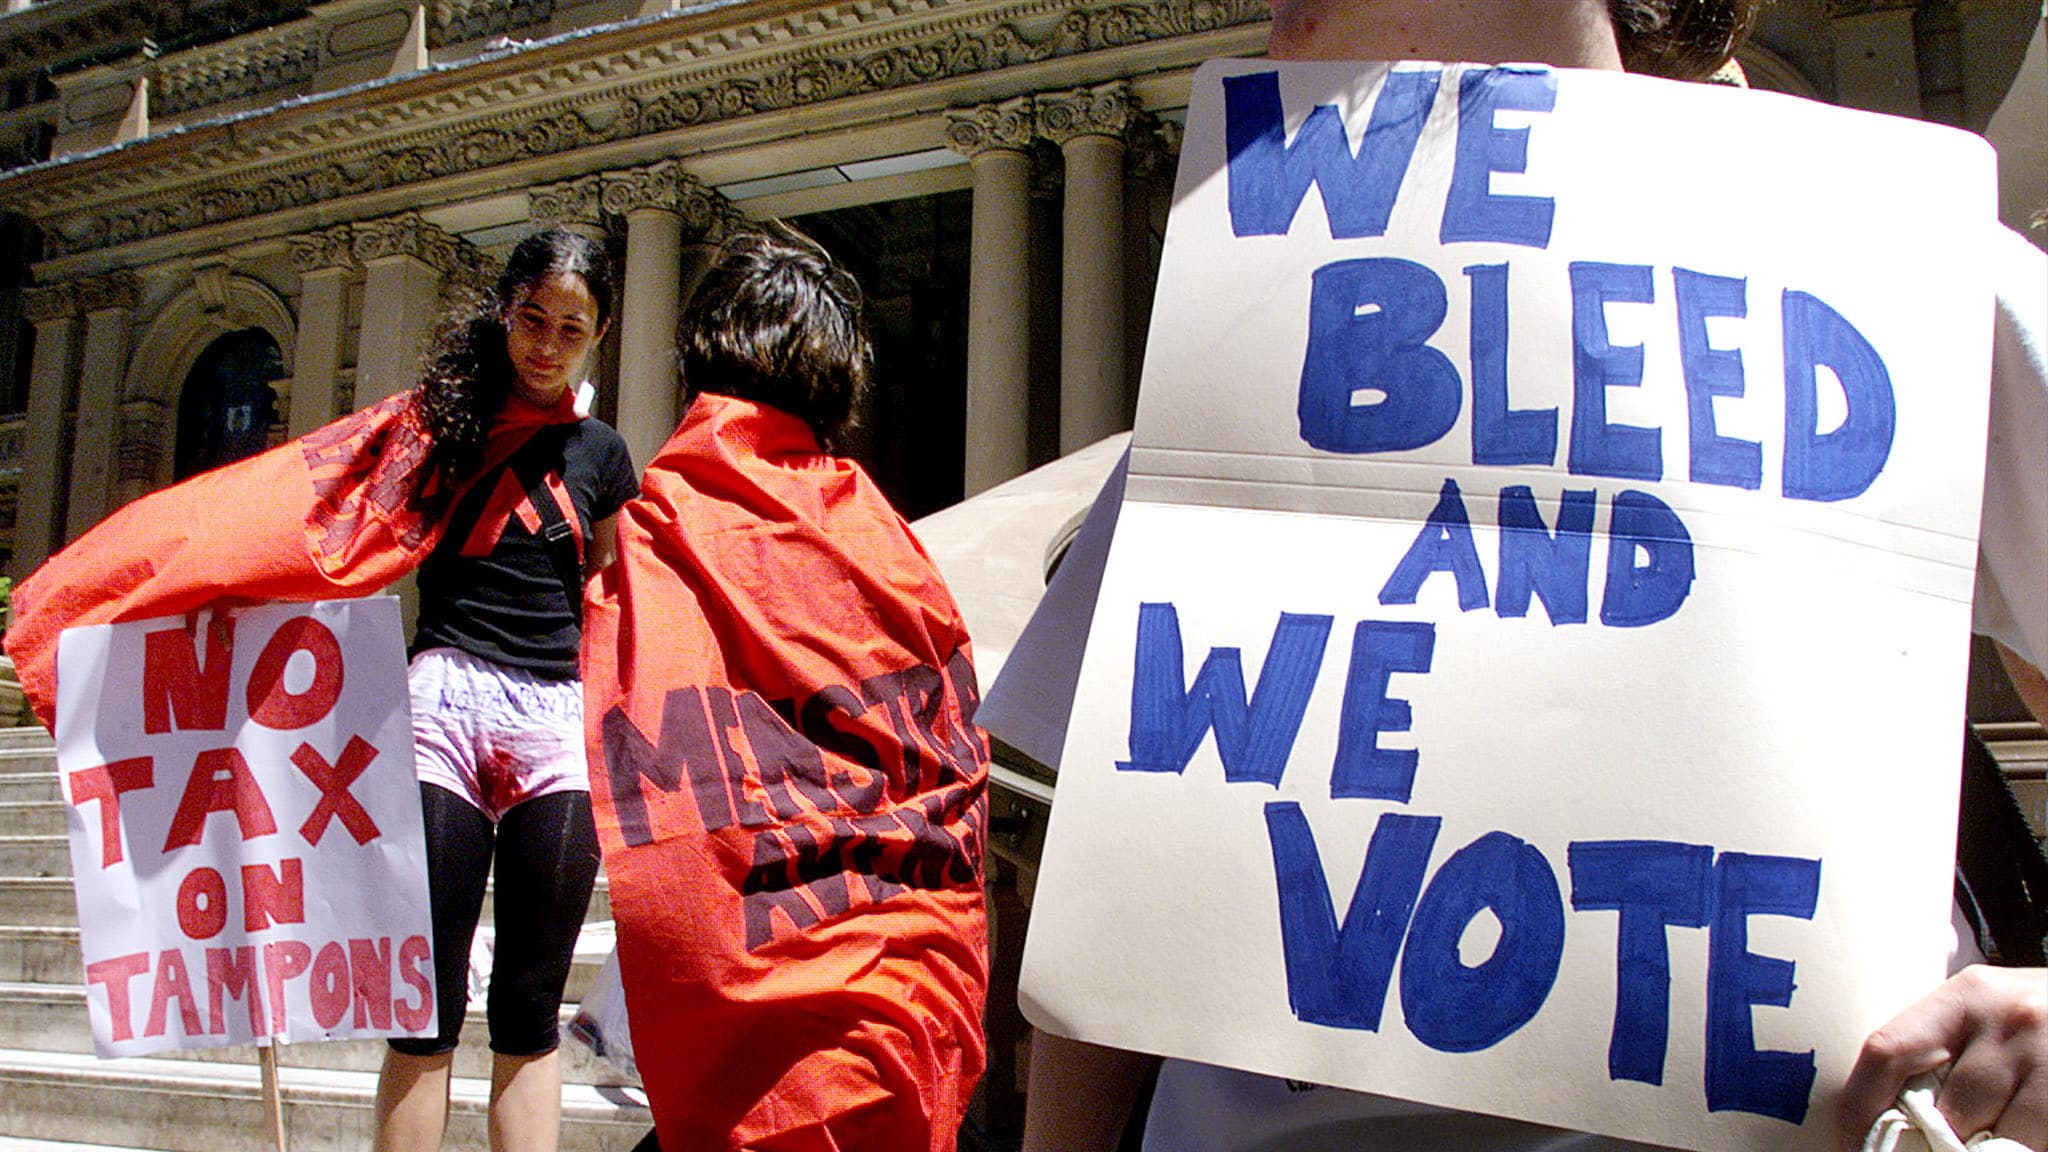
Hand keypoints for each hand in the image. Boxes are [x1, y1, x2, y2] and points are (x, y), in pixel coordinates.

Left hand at [1838, 965, 2047, 1149]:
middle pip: (1946, 1110)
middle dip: (1937, 1143)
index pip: (1887, 1050)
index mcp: (1966, 996)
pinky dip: (2025, 1149)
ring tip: (1993, 1137)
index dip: (1860, 1106)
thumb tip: (1889, 1115)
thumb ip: (1943, 1049)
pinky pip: (2035, 1145)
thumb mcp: (1989, 1014)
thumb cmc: (2040, 1019)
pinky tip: (2026, 1136)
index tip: (1851, 1142)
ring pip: (1997, 1140)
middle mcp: (2008, 1020)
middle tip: (1933, 1147)